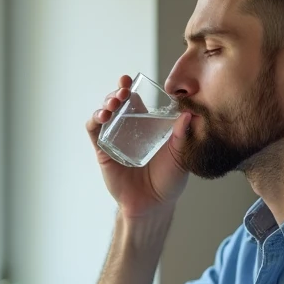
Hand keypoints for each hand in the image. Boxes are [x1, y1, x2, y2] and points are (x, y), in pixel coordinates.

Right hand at [87, 74, 192, 218]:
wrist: (153, 204)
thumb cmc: (169, 180)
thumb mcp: (180, 156)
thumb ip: (183, 136)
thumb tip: (189, 115)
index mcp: (146, 125)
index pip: (136, 100)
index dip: (132, 88)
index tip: (131, 79)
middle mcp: (129, 129)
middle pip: (118, 103)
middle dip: (117, 92)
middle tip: (123, 90)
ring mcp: (115, 139)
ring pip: (105, 113)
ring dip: (106, 103)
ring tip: (113, 104)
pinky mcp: (103, 151)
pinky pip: (94, 132)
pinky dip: (95, 120)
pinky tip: (102, 117)